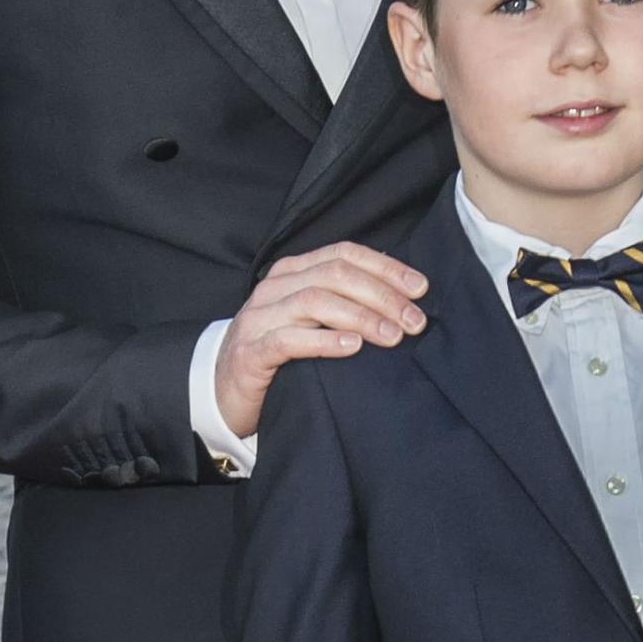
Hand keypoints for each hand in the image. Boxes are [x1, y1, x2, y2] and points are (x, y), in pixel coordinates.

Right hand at [215, 244, 426, 438]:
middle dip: (381, 295)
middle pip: (333, 275)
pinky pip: (289, 340)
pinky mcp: (250, 352)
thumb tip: (401, 298)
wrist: (222, 388)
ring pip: (314, 301)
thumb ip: (342, 302)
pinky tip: (353, 348)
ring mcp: (259, 318)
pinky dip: (324, 341)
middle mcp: (274, 288)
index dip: (385, 267)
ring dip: (361, 317)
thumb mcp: (309, 318)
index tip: (420, 288)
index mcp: (291, 272)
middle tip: (414, 321)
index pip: (343, 254)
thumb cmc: (277, 351)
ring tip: (392, 336)